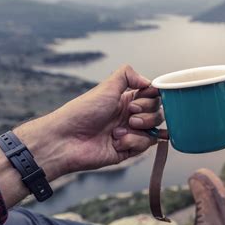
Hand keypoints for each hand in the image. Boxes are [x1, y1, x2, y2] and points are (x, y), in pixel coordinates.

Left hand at [14, 64, 163, 180]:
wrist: (67, 139)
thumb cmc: (82, 112)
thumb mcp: (106, 86)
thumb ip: (127, 75)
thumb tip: (148, 81)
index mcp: (126, 99)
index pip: (153, 95)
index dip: (151, 97)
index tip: (139, 98)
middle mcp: (130, 115)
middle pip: (158, 112)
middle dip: (147, 113)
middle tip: (130, 114)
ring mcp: (131, 133)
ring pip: (155, 129)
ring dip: (141, 128)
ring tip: (120, 130)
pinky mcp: (129, 149)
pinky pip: (146, 144)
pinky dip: (133, 142)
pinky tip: (116, 141)